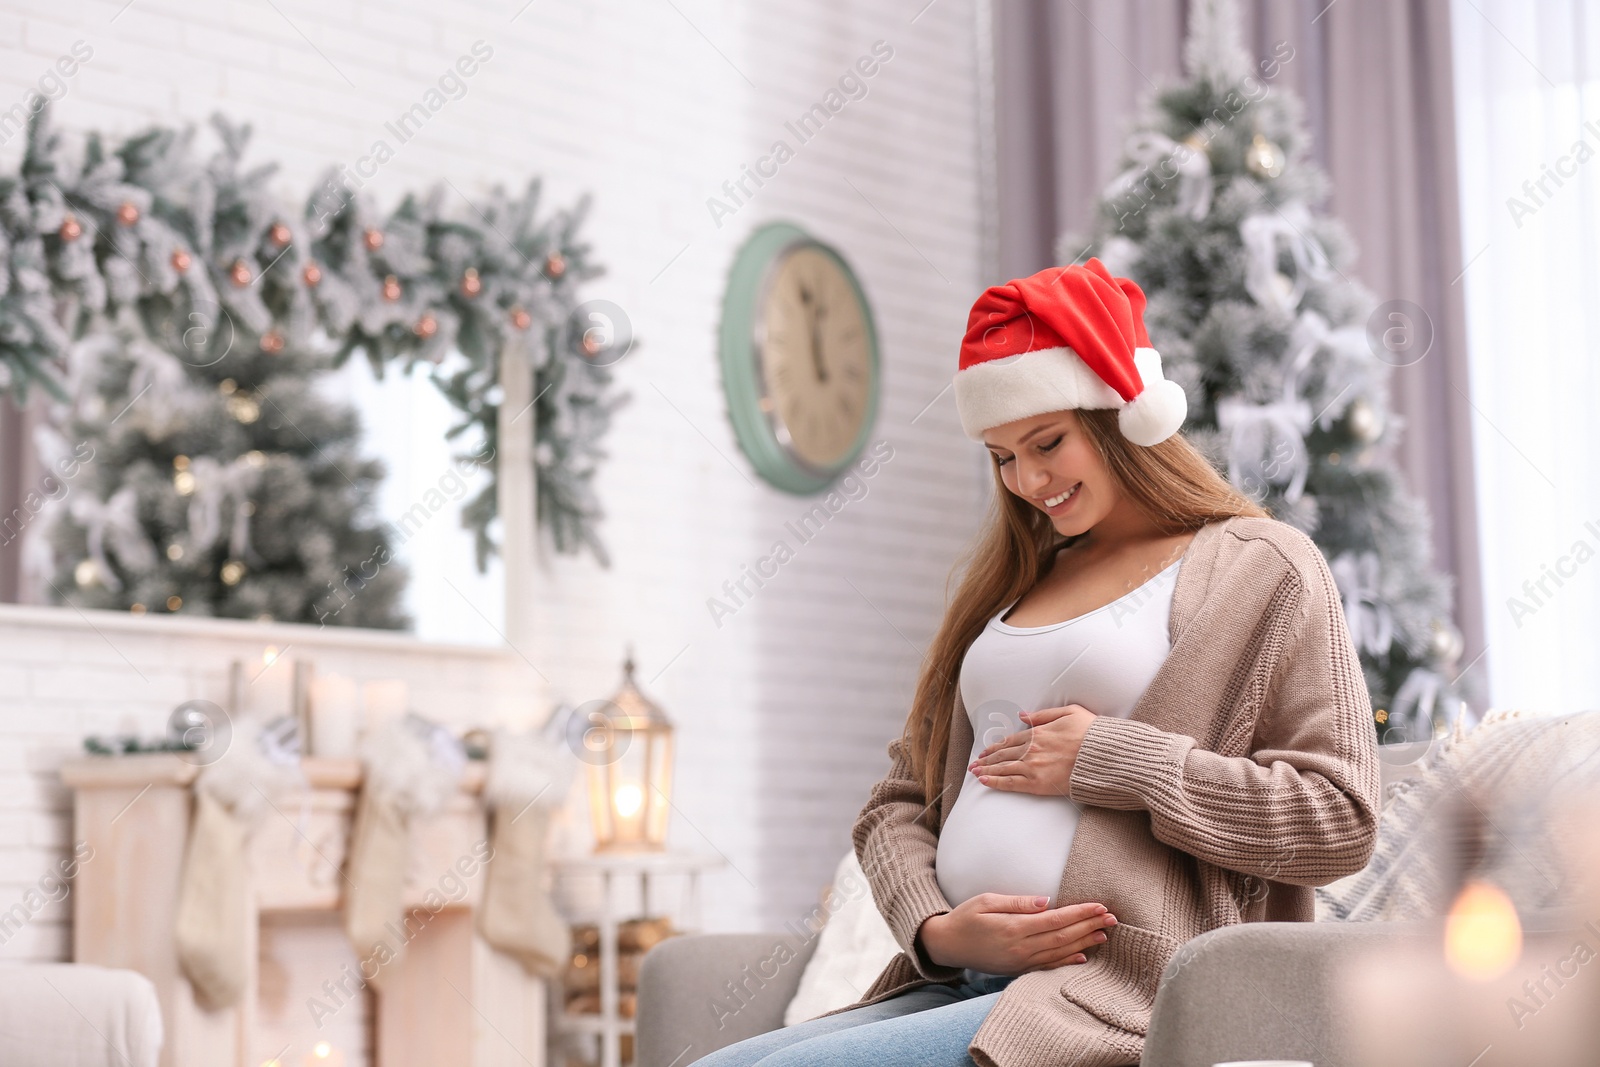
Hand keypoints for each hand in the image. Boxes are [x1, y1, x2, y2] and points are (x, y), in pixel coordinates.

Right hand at [916, 893, 1117, 974]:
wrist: (946, 945)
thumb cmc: (965, 918)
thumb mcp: (986, 901)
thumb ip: (1017, 902)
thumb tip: (1046, 901)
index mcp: (1013, 928)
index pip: (1055, 920)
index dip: (1080, 913)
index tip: (1099, 906)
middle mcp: (1020, 948)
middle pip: (1063, 937)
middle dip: (1089, 927)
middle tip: (1112, 919)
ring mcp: (1020, 962)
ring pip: (1059, 953)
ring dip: (1084, 943)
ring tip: (1104, 935)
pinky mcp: (1018, 970)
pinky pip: (1047, 966)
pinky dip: (1067, 962)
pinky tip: (1082, 957)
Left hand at [969, 703, 1097, 796]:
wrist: (1103, 755)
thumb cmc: (1091, 733)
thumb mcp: (1069, 712)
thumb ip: (1043, 715)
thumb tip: (1022, 716)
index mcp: (1038, 733)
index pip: (1010, 741)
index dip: (995, 746)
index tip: (985, 751)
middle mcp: (1032, 749)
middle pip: (1002, 755)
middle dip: (986, 760)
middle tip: (974, 764)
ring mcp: (1033, 767)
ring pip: (1003, 768)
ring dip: (986, 770)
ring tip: (975, 773)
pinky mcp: (1038, 784)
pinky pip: (1011, 783)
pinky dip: (996, 782)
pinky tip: (985, 782)